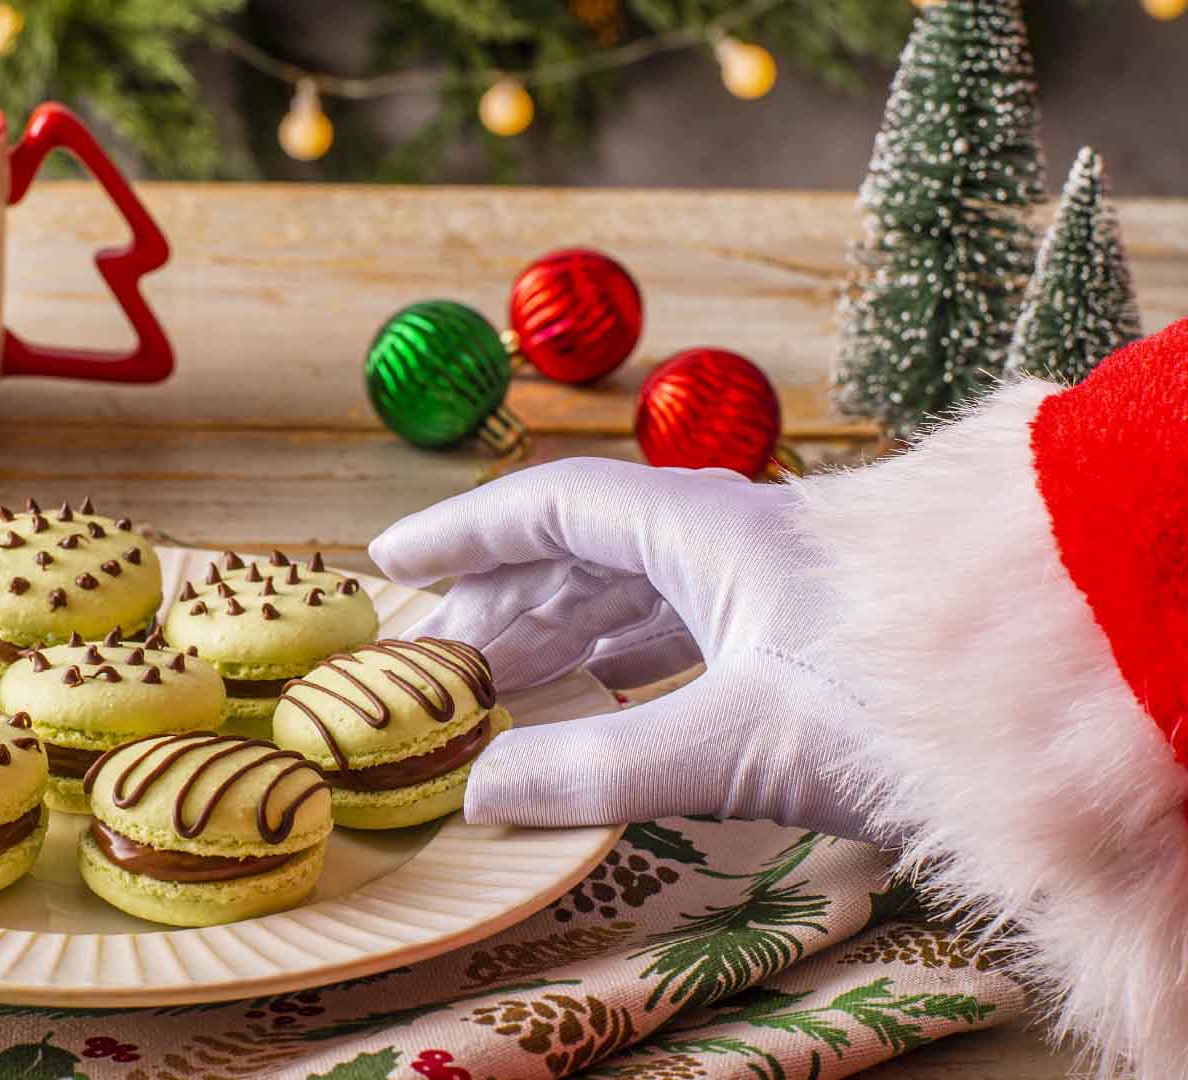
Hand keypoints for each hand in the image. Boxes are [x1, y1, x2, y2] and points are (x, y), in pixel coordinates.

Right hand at [369, 458, 881, 841]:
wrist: (1034, 709)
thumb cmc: (892, 706)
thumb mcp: (730, 743)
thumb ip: (598, 769)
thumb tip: (480, 792)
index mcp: (704, 529)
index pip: (552, 506)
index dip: (463, 533)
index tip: (390, 561)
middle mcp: (731, 538)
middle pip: (583, 550)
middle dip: (500, 599)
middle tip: (432, 658)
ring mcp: (768, 582)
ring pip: (633, 591)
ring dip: (556, 633)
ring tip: (493, 683)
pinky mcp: (798, 633)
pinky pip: (679, 627)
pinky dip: (617, 659)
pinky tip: (599, 691)